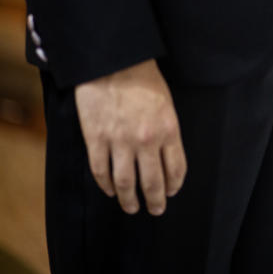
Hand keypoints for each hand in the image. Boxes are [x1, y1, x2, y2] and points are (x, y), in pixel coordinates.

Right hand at [74, 60, 186, 215]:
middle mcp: (147, 141)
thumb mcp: (167, 105)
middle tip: (155, 210)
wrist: (113, 63)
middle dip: (155, 201)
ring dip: (130, 200)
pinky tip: (110, 191)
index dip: (174, 185)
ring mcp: (120, 142)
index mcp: (169, 130)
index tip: (171, 193)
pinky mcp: (96, 140)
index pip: (176, 169)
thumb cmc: (144, 80)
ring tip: (131, 208)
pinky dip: (106, 185)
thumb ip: (168, 131)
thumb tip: (166, 156)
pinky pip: (101, 171)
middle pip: (152, 182)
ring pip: (126, 183)